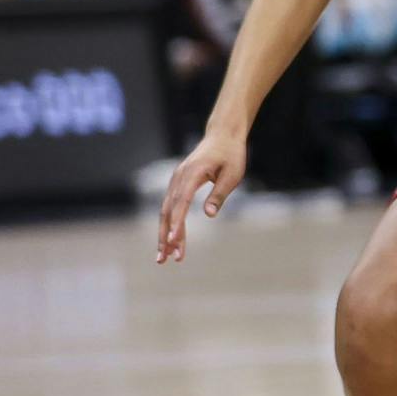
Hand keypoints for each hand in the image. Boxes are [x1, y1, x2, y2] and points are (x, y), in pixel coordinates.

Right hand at [156, 129, 246, 262]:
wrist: (223, 136)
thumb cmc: (231, 154)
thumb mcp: (232, 174)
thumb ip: (219, 194)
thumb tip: (209, 215)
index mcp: (191, 174)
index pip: (181, 203)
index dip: (177, 224)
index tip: (173, 242)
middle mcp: (179, 178)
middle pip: (168, 211)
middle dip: (166, 237)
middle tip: (164, 260)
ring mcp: (176, 180)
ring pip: (166, 211)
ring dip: (165, 234)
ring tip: (166, 257)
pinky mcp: (178, 184)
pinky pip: (171, 207)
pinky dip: (170, 224)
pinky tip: (172, 240)